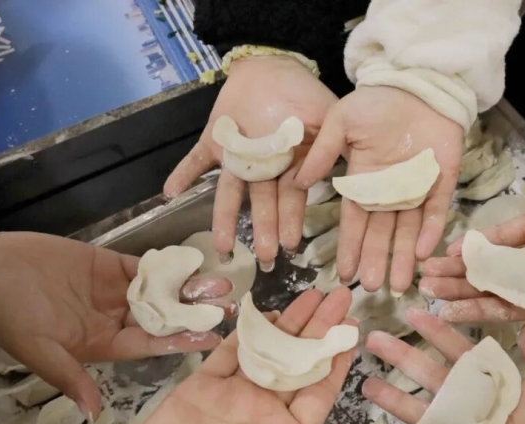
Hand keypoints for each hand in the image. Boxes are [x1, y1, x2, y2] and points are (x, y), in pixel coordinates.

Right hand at [0, 229, 232, 416]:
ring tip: (221, 282)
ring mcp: (115, 292)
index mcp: (104, 344)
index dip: (181, 340)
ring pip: (161, 291)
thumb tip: (93, 414)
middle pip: (164, 317)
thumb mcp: (40, 351)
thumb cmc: (13, 315)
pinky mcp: (110, 265)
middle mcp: (116, 320)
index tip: (212, 337)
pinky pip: (144, 266)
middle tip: (229, 305)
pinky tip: (194, 262)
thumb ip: (70, 378)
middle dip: (195, 312)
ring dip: (189, 286)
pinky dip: (167, 265)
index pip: (152, 344)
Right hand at [63, 288, 391, 423]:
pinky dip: (243, 332)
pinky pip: (226, 354)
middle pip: (300, 362)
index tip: (355, 330)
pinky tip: (263, 311)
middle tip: (340, 295)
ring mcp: (231, 400)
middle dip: (319, 329)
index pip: (322, 391)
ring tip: (311, 294)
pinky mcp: (198, 390)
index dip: (338, 360)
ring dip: (288, 323)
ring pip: (268, 352)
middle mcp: (264, 415)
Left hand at [164, 57, 337, 269]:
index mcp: (290, 166)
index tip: (292, 245)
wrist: (272, 66)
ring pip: (229, 193)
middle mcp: (263, 169)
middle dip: (264, 229)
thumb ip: (336, 146)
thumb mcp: (330, 117)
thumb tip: (354, 176)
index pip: (291, 198)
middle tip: (265, 256)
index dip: (291, 220)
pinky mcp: (214, 143)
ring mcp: (237, 157)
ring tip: (222, 246)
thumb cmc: (303, 93)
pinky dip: (182, 175)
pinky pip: (195, 161)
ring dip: (224, 219)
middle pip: (262, 203)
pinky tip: (171, 193)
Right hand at [295, 86, 462, 293]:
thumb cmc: (377, 101)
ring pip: (408, 231)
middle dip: (376, 261)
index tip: (344, 272)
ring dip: (402, 257)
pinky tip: (422, 253)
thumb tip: (300, 182)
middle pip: (381, 234)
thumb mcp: (342, 121)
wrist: (419, 85)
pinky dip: (430, 232)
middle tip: (373, 289)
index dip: (349, 247)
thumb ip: (323, 152)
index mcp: (363, 181)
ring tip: (398, 284)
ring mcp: (417, 190)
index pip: (354, 221)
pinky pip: (436, 213)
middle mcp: (389, 192)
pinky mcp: (442, 183)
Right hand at [363, 310, 524, 423]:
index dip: (440, 335)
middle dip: (406, 361)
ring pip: (433, 422)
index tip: (416, 312)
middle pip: (438, 384)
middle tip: (375, 340)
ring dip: (401, 405)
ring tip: (369, 386)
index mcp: (509, 391)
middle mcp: (489, 416)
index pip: (465, 356)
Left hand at [418, 169, 524, 330]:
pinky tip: (455, 247)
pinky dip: (480, 241)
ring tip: (428, 271)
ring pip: (492, 263)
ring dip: (461, 267)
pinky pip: (503, 235)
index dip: (478, 313)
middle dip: (459, 291)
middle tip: (423, 291)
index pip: (510, 312)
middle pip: (492, 288)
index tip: (445, 316)